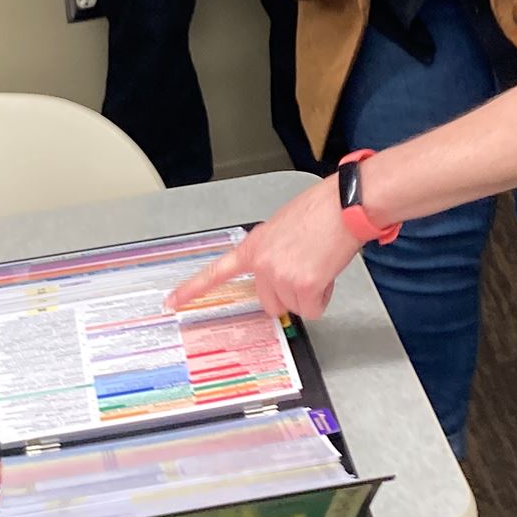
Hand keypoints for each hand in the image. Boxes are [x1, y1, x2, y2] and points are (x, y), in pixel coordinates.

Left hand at [167, 176, 363, 320]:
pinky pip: (314, 309)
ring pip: (294, 307)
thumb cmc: (320, 211)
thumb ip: (271, 252)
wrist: (344, 207)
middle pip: (269, 303)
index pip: (216, 271)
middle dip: (288, 295)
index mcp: (254, 246)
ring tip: (319, 265)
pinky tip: (327, 273)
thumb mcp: (281, 228)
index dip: (191, 290)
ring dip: (309, 294)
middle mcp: (263, 263)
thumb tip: (278, 274)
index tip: (172, 302)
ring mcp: (281, 276)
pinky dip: (323, 297)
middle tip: (304, 271)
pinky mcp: (304, 286)